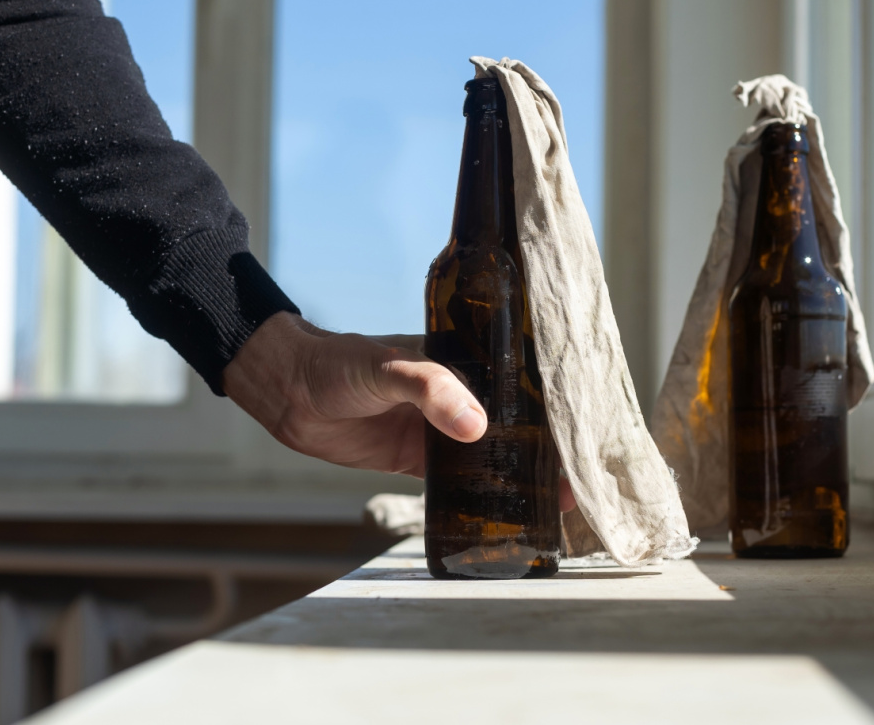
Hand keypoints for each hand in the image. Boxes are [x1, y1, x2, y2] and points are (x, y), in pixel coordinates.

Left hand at [222, 312, 575, 510]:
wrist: (290, 393)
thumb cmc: (339, 364)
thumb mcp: (387, 365)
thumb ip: (430, 390)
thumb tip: (474, 427)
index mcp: (462, 361)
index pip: (518, 381)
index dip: (551, 402)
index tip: (583, 427)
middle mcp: (460, 395)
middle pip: (514, 422)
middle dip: (547, 447)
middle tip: (582, 476)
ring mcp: (441, 430)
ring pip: (493, 455)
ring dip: (521, 476)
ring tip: (559, 500)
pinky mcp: (420, 460)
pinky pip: (460, 481)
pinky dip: (483, 496)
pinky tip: (508, 513)